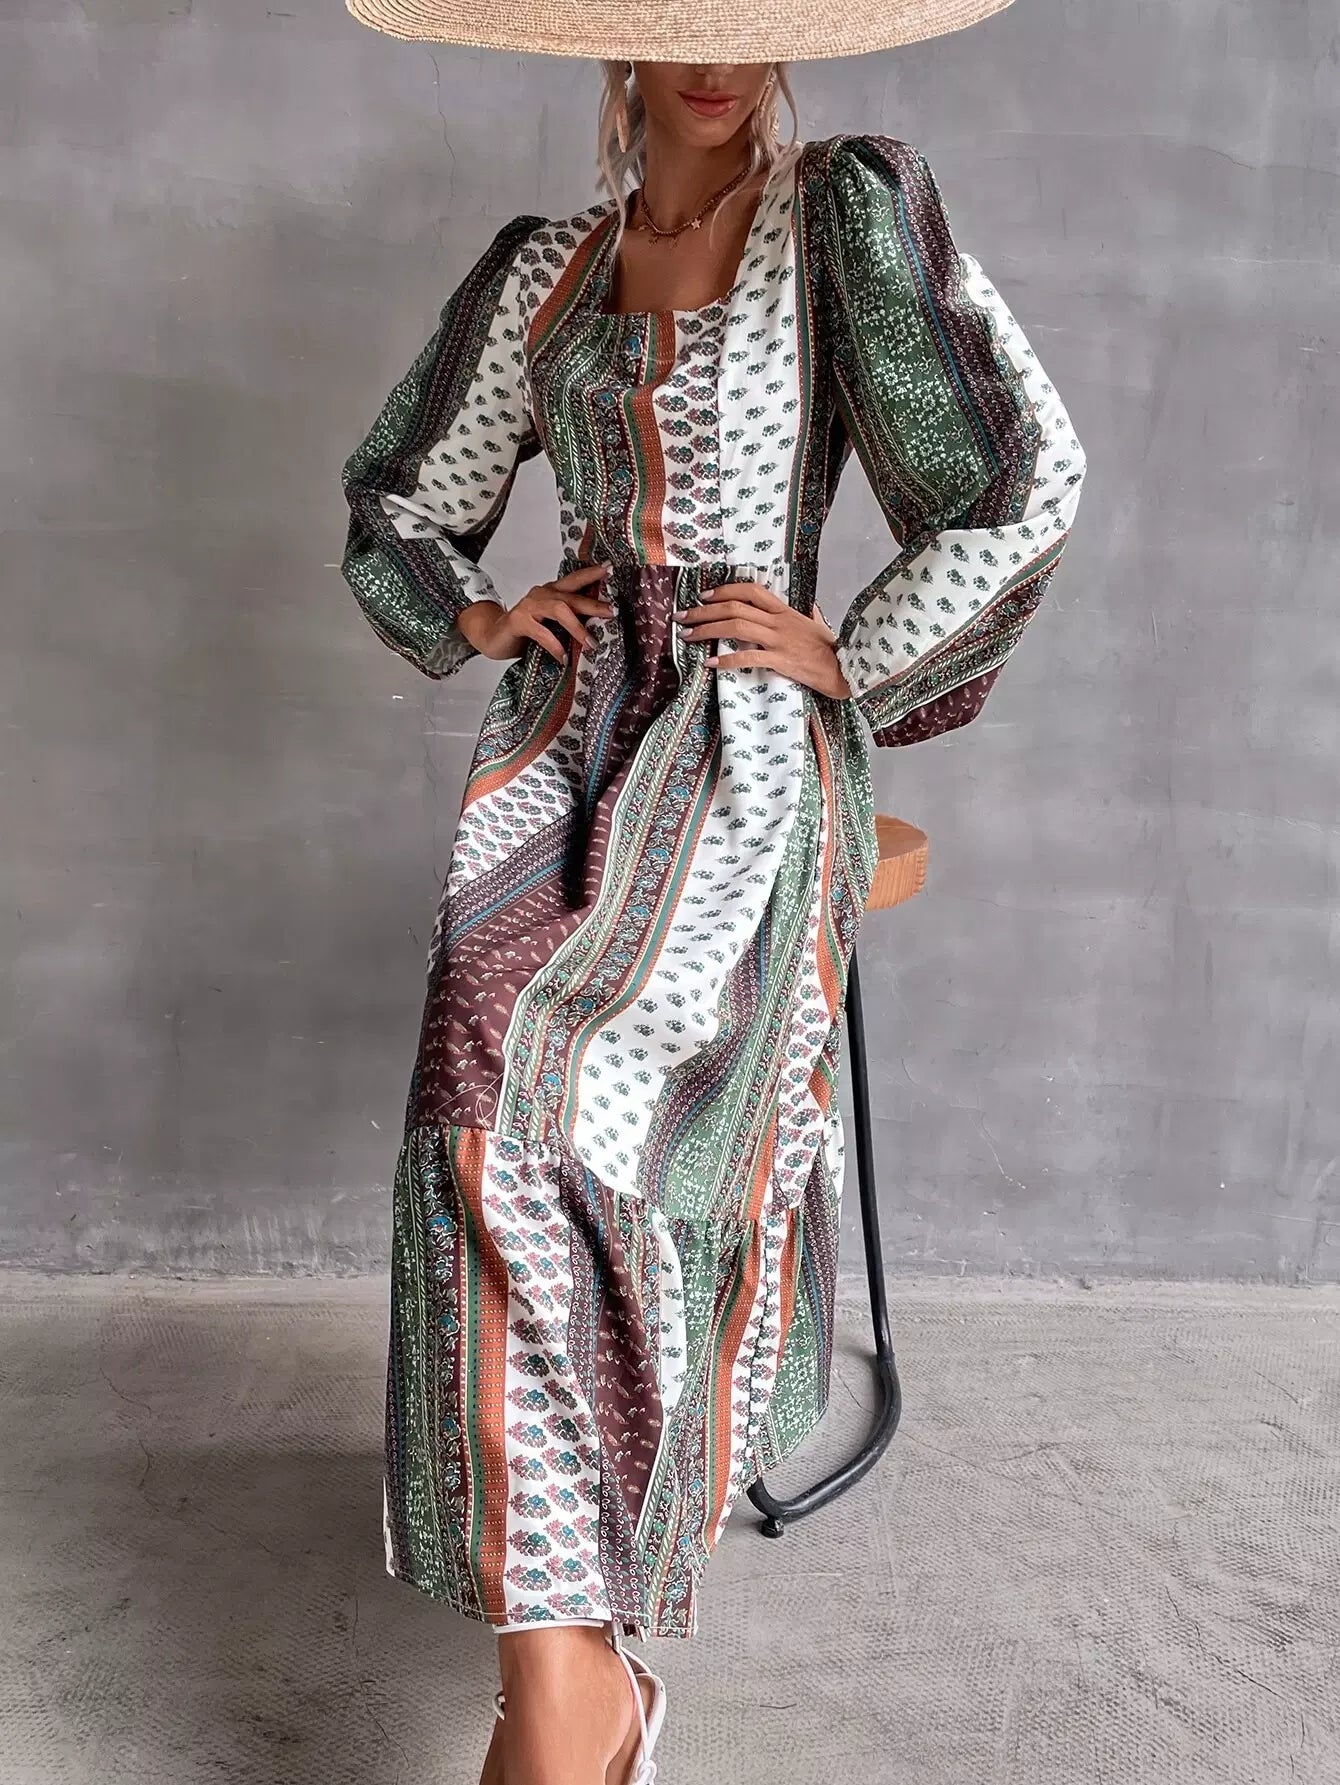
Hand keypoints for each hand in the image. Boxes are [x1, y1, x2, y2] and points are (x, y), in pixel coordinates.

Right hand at [455, 563, 614, 664]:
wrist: (492, 636)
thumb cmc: (524, 632)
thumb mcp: (550, 625)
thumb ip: (567, 623)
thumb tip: (597, 632)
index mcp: (550, 592)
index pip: (574, 580)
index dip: (591, 574)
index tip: (609, 570)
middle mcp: (541, 595)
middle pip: (571, 596)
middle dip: (593, 605)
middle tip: (611, 612)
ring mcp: (529, 607)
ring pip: (559, 610)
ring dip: (577, 627)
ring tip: (591, 643)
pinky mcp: (518, 621)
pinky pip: (541, 632)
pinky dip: (555, 645)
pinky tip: (564, 657)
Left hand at [672, 582, 852, 699]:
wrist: (846, 669)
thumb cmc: (830, 650)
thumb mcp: (818, 626)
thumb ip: (810, 616)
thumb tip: (810, 609)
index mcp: (785, 611)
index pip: (751, 590)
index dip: (724, 590)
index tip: (704, 596)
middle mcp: (779, 621)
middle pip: (735, 607)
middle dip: (703, 611)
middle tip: (682, 617)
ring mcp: (779, 640)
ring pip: (736, 626)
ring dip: (707, 630)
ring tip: (688, 637)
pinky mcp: (781, 660)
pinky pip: (748, 656)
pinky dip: (726, 659)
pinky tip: (710, 662)